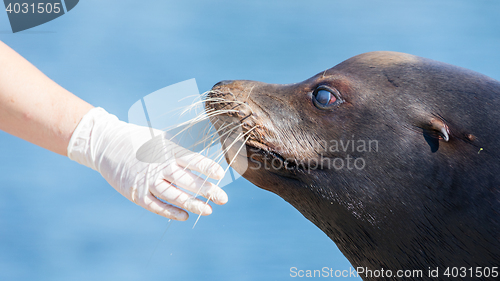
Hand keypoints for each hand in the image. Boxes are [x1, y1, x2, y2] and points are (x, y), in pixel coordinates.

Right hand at [67, 107, 226, 220]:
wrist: (106, 144)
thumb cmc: (139, 140)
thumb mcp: (161, 138)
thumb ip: (181, 145)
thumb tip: (205, 136)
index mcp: (167, 150)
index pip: (192, 160)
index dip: (207, 167)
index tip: (221, 174)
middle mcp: (159, 166)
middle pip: (187, 181)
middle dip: (207, 190)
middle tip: (224, 199)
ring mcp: (147, 181)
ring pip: (174, 196)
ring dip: (193, 204)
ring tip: (208, 211)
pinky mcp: (136, 193)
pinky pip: (156, 206)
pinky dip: (171, 212)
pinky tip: (185, 216)